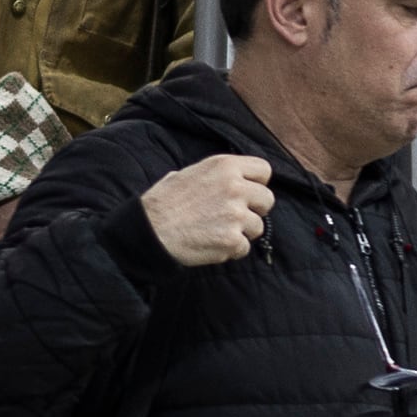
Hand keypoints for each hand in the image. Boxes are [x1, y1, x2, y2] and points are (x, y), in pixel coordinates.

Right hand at [140, 151, 274, 267]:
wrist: (149, 231)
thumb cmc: (163, 203)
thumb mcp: (188, 173)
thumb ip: (215, 176)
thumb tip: (227, 179)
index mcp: (225, 166)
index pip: (264, 170)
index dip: (257, 184)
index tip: (247, 193)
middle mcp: (235, 187)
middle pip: (267, 200)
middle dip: (254, 210)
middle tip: (234, 216)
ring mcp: (235, 214)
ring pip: (258, 227)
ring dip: (242, 232)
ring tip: (218, 231)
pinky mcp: (232, 239)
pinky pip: (244, 248)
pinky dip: (231, 250)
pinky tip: (212, 245)